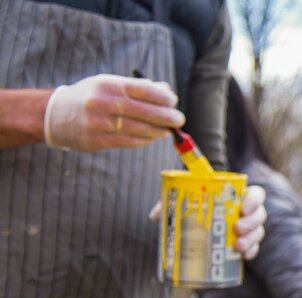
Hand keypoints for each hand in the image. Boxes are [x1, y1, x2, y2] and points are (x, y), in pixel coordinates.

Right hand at [44, 74, 184, 150]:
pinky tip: (153, 137)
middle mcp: (101, 103)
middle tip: (178, 119)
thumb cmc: (89, 97)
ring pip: (138, 129)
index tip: (173, 101)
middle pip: (141, 111)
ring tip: (168, 130)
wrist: (55, 115)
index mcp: (106, 85)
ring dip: (158, 131)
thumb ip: (136, 87)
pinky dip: (145, 140)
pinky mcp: (99, 140)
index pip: (140, 90)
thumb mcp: (108, 84)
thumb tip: (165, 90)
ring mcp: (99, 123)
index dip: (160, 97)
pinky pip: (129, 142)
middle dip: (165, 116)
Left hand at [148, 184, 266, 259]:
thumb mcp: (183, 202)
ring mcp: (249, 229)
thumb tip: (155, 216)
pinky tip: (243, 256)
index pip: (256, 194)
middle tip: (236, 228)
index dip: (254, 200)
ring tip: (237, 246)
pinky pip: (253, 248)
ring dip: (251, 239)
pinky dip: (250, 252)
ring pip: (258, 232)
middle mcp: (247, 212)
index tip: (243, 206)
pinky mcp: (246, 244)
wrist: (198, 223)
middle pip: (259, 215)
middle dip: (251, 222)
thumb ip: (170, 203)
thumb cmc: (194, 207)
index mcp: (238, 196)